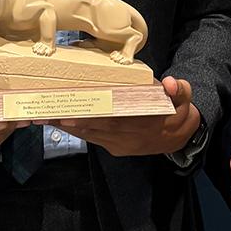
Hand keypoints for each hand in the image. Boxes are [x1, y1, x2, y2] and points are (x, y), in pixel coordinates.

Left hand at [44, 76, 199, 155]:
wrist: (180, 137)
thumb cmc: (178, 111)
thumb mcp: (185, 98)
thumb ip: (179, 89)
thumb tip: (170, 84)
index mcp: (145, 124)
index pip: (116, 121)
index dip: (94, 118)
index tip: (72, 113)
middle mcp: (129, 138)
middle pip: (97, 129)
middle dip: (71, 121)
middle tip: (47, 113)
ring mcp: (121, 145)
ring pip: (91, 135)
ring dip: (68, 127)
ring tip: (46, 116)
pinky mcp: (115, 147)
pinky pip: (93, 139)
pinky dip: (76, 131)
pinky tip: (61, 122)